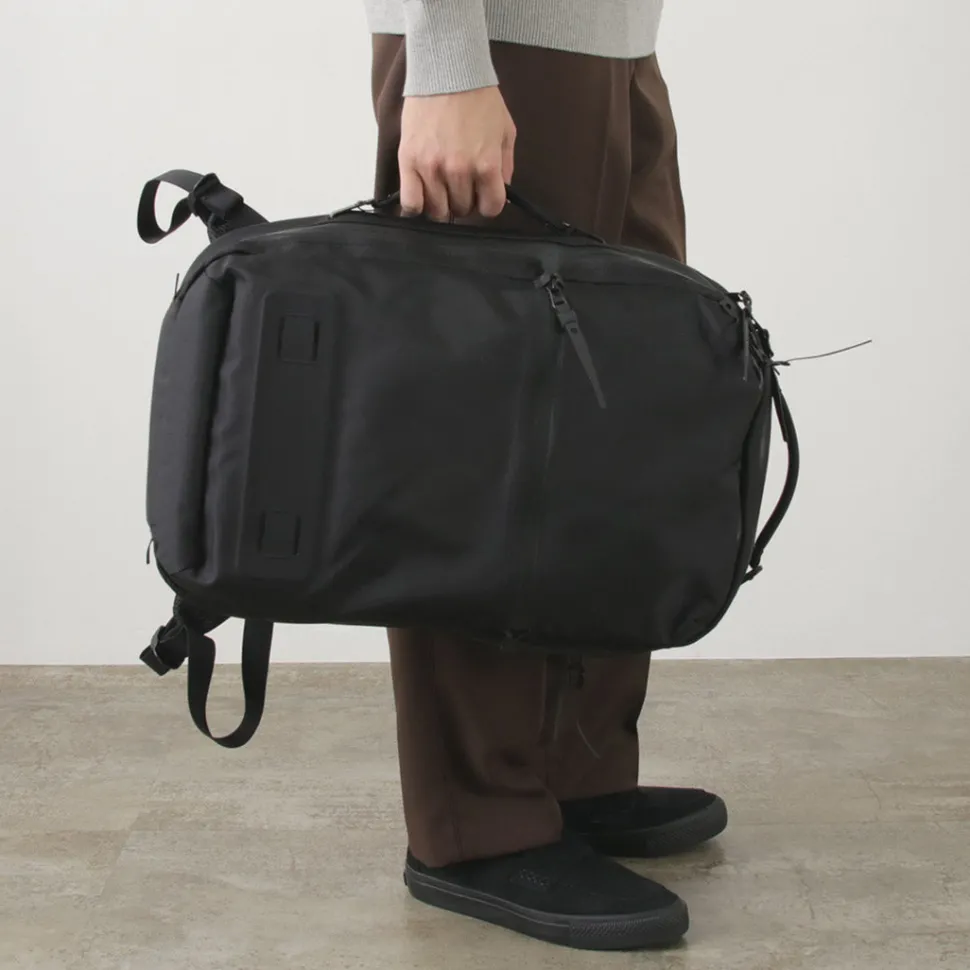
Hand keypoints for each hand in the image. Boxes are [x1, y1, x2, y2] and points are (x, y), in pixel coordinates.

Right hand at [398, 86, 515, 220]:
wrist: (447, 70)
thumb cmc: (478, 98)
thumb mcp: (506, 130)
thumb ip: (506, 165)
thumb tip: (501, 191)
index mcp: (486, 165)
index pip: (491, 209)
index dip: (488, 203)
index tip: (482, 195)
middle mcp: (459, 171)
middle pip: (463, 210)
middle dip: (465, 200)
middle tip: (461, 183)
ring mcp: (432, 168)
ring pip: (437, 212)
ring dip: (442, 204)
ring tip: (441, 188)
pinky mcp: (409, 162)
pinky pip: (411, 203)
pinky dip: (417, 206)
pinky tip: (422, 195)